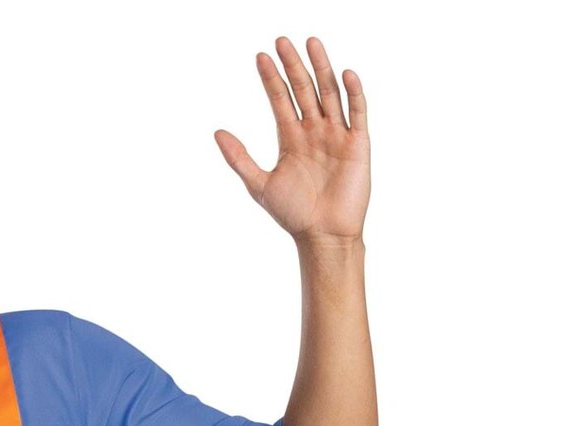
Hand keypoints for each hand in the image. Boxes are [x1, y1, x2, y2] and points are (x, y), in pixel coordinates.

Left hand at [214, 35, 368, 243]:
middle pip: (303, 89)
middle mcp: (314, 131)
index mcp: (291, 139)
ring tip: (311, 43)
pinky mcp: (357, 144)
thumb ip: (239, 158)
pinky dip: (353, 93)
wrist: (323, 236)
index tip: (260, 56)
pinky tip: (345, 73)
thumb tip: (217, 132)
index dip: (271, 78)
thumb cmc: (292, 215)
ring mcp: (336, 135)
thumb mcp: (259, 185)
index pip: (280, 100)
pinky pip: (357, 112)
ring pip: (329, 93)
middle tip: (282, 40)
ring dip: (321, 68)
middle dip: (293, 65)